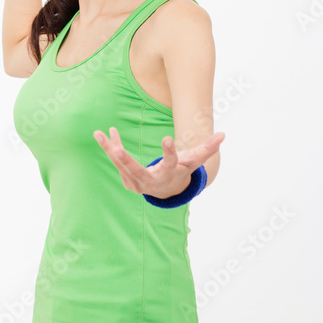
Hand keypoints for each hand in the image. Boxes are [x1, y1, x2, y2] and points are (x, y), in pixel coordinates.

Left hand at [93, 126, 224, 198]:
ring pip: (120, 165)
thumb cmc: (182, 170)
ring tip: (100, 133)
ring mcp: (136, 183)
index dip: (169, 152)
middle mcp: (151, 182)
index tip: (167, 138)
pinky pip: (117, 162)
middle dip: (126, 161)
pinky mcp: (127, 180)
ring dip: (110, 149)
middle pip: (137, 171)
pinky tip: (107, 133)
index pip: (171, 163)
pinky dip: (111, 147)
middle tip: (117, 150)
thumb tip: (223, 134)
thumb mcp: (194, 161)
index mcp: (169, 175)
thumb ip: (207, 148)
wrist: (167, 189)